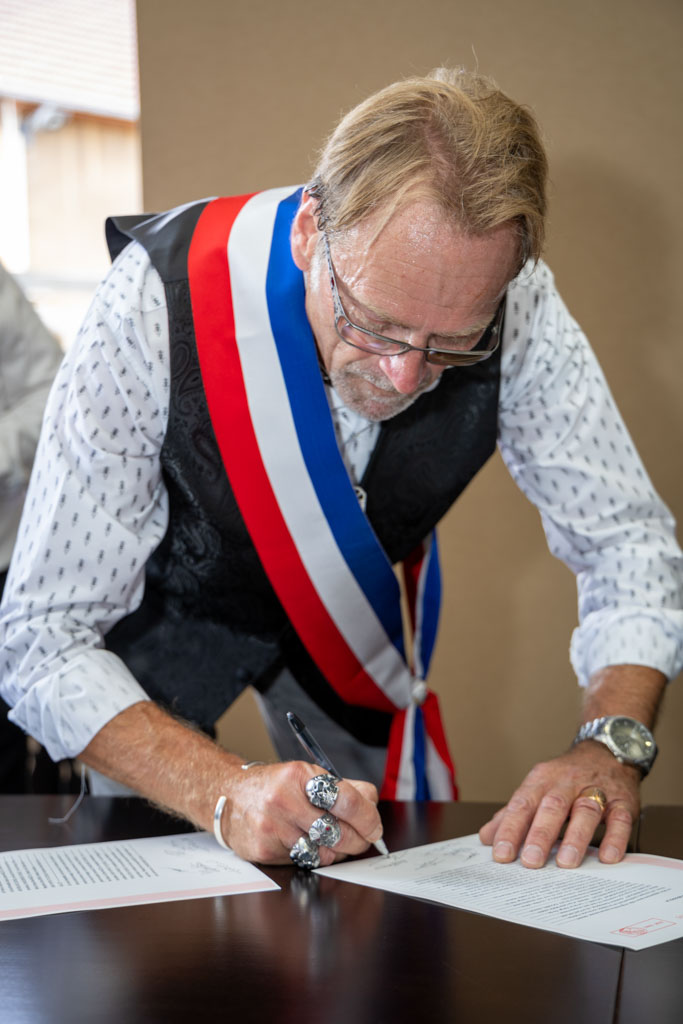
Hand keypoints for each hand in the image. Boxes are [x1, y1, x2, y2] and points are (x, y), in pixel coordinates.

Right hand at [219, 760, 383, 865]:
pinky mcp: (265, 850)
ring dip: (336, 851)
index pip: (347, 800)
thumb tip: (372, 805)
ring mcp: (273, 827)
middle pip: (339, 832)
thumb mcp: (307, 776)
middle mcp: (284, 800)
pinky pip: (304, 862)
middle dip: (358, 840)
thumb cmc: (275, 786)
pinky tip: (308, 844)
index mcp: (300, 776)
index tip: (375, 827)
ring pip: (324, 853)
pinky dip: (314, 857)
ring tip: (332, 840)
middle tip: (363, 838)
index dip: (368, 817)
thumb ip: (343, 788)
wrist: (228, 796)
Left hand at [478, 742, 640, 868]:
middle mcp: (567, 783)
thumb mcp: (538, 787)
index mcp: (542, 780)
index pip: (522, 804)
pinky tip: (607, 857)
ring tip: (567, 863)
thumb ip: (513, 814)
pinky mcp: (622, 801)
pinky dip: (615, 837)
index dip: (510, 828)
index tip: (501, 853)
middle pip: (552, 806)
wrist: (606, 750)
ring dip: (576, 837)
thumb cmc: (567, 776)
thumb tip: (487, 837)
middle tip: (531, 860)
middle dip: (540, 834)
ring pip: (586, 811)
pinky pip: (620, 818)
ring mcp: (596, 790)